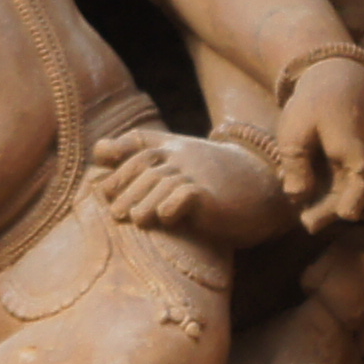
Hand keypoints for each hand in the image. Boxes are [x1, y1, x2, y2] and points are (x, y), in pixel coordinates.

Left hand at [91, 133, 268, 238]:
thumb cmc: (214, 182)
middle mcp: (183, 156)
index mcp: (174, 147)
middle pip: (144, 165)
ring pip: (159, 182)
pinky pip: (184, 197)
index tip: (104, 184)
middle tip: (115, 212)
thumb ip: (142, 158)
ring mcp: (197, 174)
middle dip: (124, 187)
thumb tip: (99, 153)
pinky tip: (164, 219)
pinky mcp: (210, 196)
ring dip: (141, 203)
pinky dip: (169, 209)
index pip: (139, 142)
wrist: (263, 190)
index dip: (117, 156)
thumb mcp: (179, 166)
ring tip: (134, 220)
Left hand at [273, 49, 363, 231]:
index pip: (359, 194)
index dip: (338, 212)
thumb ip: (297, 167)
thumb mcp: (294, 132)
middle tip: (308, 222)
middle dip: (340, 215)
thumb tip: (299, 198)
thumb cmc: (314, 100)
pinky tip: (338, 197)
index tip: (311, 223)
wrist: (340, 72)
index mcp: (356, 154)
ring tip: (330, 213)